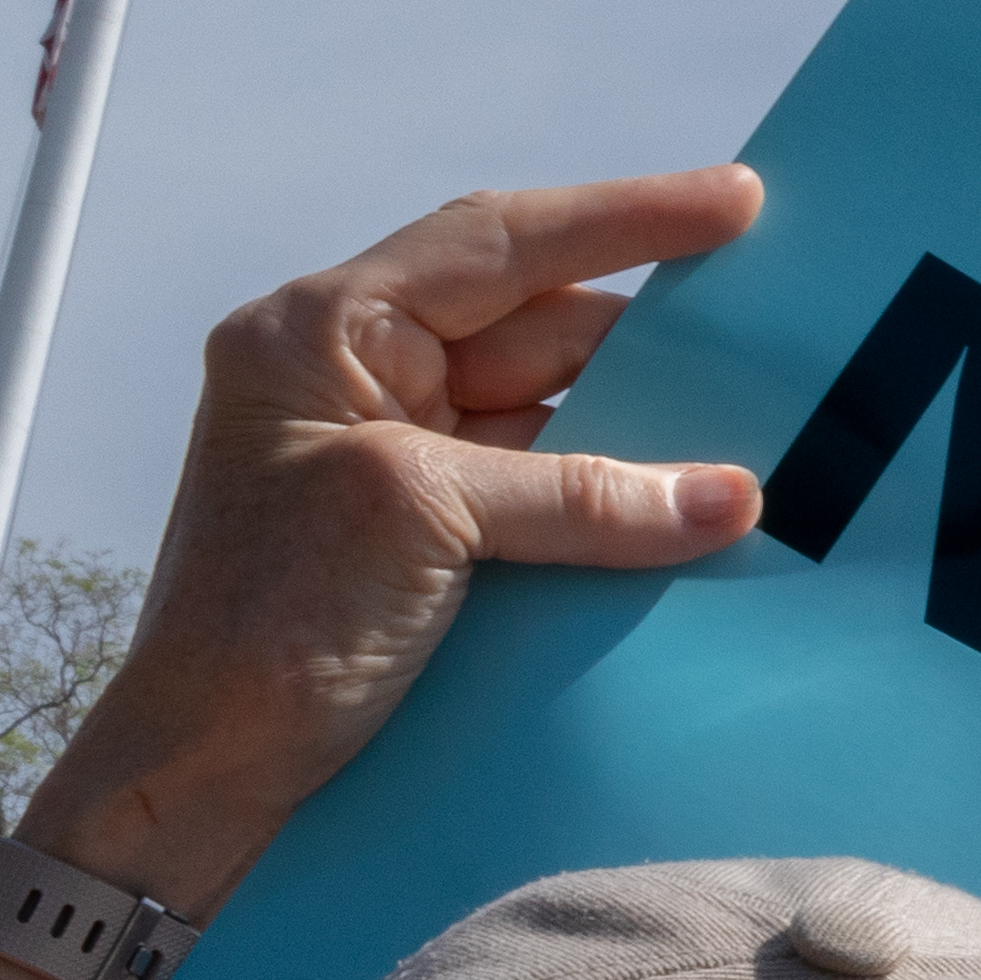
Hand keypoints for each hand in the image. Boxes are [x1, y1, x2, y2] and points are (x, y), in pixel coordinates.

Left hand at [24, 171, 765, 916]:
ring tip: (754, 436)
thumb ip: (578, 494)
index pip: (495, 242)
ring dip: (648, 433)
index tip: (735, 203)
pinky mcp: (430, 540)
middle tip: (774, 342)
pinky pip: (553, 493)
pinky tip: (692, 512)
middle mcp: (358, 380)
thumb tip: (726, 493)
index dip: (623, 217)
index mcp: (322, 334)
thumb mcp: (420, 522)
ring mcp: (395, 460)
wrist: (206, 776)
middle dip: (653, 342)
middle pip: (540, 326)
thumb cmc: (262, 629)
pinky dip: (622, 503)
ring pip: (558, 414)